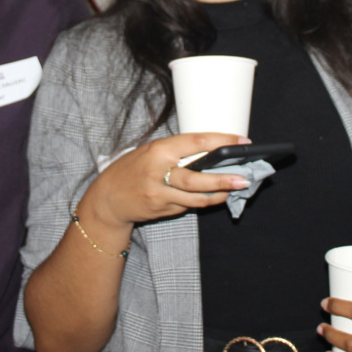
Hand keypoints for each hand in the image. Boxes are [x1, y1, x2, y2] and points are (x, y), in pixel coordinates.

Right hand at [80, 132, 251, 228]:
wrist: (106, 199)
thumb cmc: (131, 170)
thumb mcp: (149, 152)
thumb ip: (176, 153)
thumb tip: (210, 153)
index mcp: (158, 150)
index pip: (196, 142)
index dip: (222, 142)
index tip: (241, 142)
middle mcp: (158, 172)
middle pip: (198, 178)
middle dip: (224, 179)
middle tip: (245, 178)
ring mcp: (159, 194)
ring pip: (197, 197)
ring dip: (219, 194)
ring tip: (234, 189)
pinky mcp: (161, 210)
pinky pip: (188, 206)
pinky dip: (203, 201)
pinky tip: (214, 197)